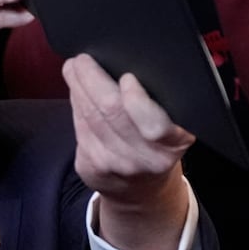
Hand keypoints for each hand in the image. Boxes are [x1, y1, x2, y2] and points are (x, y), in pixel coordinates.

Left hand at [64, 54, 193, 202]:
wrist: (140, 190)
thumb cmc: (156, 144)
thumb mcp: (171, 127)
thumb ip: (157, 101)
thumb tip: (124, 63)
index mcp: (173, 143)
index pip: (154, 125)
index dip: (137, 99)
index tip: (128, 77)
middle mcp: (145, 158)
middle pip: (112, 112)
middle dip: (93, 79)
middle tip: (83, 59)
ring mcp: (116, 165)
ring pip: (90, 117)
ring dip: (78, 87)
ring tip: (75, 68)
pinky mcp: (91, 168)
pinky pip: (79, 128)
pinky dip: (76, 104)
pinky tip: (76, 91)